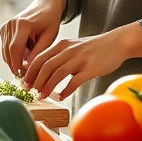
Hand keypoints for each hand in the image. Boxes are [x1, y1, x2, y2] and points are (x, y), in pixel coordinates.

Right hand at [0, 0, 65, 77]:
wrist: (45, 6)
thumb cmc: (50, 20)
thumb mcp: (49, 37)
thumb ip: (38, 53)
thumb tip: (29, 69)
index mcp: (23, 24)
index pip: (15, 48)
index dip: (16, 64)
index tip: (21, 76)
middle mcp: (11, 24)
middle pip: (7, 51)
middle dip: (15, 65)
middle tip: (25, 76)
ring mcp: (6, 26)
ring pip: (5, 51)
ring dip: (15, 59)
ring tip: (29, 62)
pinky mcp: (4, 29)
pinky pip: (6, 47)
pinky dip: (14, 53)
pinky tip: (26, 52)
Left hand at [22, 23, 141, 100]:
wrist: (117, 43)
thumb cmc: (94, 48)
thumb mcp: (73, 48)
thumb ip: (60, 57)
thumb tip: (45, 73)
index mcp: (62, 45)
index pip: (40, 58)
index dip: (30, 71)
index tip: (24, 82)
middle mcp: (68, 50)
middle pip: (46, 66)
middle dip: (35, 80)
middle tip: (29, 91)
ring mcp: (79, 59)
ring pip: (58, 73)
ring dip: (48, 86)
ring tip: (42, 96)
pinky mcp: (90, 68)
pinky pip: (75, 81)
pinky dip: (66, 90)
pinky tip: (61, 97)